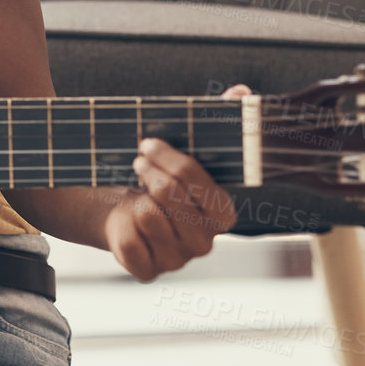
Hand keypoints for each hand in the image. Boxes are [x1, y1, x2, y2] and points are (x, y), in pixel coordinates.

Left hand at [102, 83, 248, 280]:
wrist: (125, 214)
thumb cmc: (163, 180)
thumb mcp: (186, 152)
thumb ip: (219, 121)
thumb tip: (243, 93)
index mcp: (224, 216)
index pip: (200, 182)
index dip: (171, 160)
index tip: (149, 142)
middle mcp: (206, 243)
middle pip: (169, 196)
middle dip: (149, 171)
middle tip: (138, 159)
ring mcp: (177, 261)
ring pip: (148, 217)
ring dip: (135, 198)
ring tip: (136, 189)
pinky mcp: (148, 272)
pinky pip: (129, 243)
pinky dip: (121, 225)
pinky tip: (126, 218)